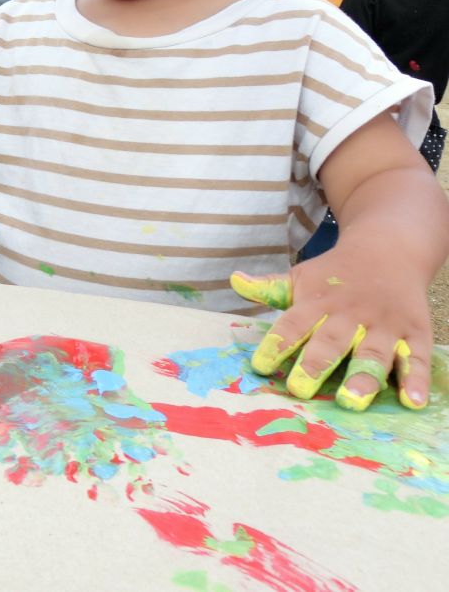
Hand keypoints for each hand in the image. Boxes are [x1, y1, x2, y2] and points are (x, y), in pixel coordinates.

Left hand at [231, 246, 432, 410]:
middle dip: (315, 364)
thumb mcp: (302, 277)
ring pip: (373, 352)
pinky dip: (415, 380)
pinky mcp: (414, 332)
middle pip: (331, 341)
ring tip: (351, 400)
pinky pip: (415, 358)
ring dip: (362, 377)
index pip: (293, 323)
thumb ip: (270, 288)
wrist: (389, 249)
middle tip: (300, 389)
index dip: (276, 343)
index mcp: (318, 302)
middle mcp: (350, 314)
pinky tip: (411, 402)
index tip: (260, 366)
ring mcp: (384, 324)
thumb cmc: (336, 275)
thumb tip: (234, 280)